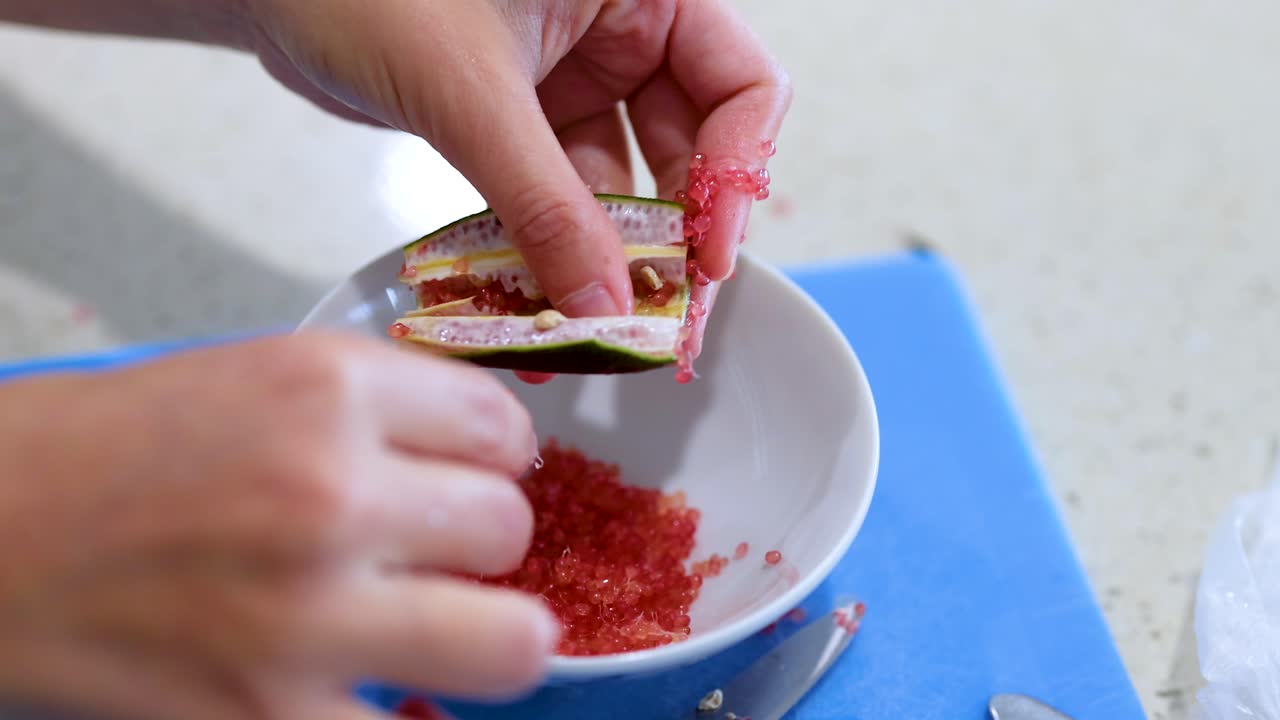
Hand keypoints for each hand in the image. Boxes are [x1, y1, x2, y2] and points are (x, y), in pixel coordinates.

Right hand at [0, 334, 556, 719]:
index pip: (504, 430)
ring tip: (439, 631)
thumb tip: (487, 453)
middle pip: (509, 530)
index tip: (468, 475)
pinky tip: (372, 689)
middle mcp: (330, 494)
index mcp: (329, 390)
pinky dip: (407, 718)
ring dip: (485, 639)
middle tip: (437, 554)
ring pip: (513, 646)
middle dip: (481, 544)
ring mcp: (306, 619)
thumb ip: (381, 410)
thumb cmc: (109, 452)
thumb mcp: (260, 376)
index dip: (494, 459)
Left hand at [241, 0, 790, 360]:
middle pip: (690, 147)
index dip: (738, 173)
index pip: (741, 84)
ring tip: (592, 330)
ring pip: (621, 183)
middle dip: (673, 237)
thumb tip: (604, 304)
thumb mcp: (470, 92)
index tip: (708, 256)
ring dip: (606, 258)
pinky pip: (560, 195)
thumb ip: (544, 203)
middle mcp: (617, 29)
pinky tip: (541, 306)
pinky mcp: (523, 118)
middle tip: (660, 320)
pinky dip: (551, 248)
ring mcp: (571, 77)